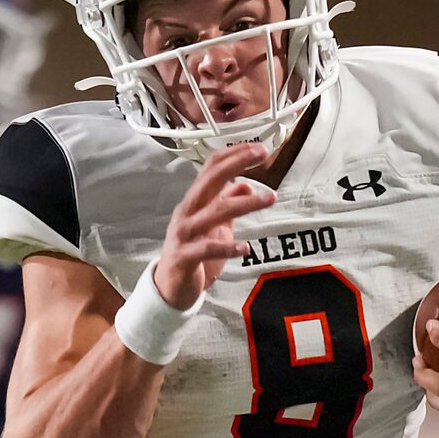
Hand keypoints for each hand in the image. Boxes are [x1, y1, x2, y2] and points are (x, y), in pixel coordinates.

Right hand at [149, 144, 275, 309]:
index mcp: (194, 202)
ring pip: (215, 210)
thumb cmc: (192, 256)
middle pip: (210, 179)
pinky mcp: (183, 256)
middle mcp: (187, 212)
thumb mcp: (214, 227)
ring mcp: (183, 233)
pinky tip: (246, 248)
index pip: (211, 168)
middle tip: (263, 155)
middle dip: (237, 163)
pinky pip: (207, 248)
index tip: (258, 148)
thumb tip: (245, 185)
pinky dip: (228, 246)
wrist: (169, 289)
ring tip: (269, 199)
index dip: (234, 154)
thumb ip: (226, 205)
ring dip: (245, 203)